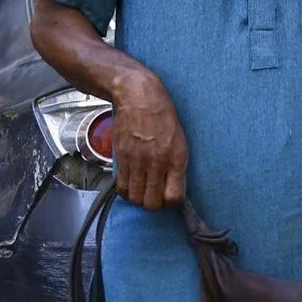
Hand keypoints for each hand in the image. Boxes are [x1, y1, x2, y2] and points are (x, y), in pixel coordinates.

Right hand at [112, 69, 188, 209]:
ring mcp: (137, 161)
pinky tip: (131, 184)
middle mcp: (156, 162)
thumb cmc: (162, 117)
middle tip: (155, 196)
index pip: (174, 197)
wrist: (138, 97)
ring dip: (139, 199)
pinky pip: (121, 187)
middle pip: (152, 203)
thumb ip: (177, 166)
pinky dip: (126, 191)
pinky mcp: (121, 158)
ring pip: (136, 198)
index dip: (172, 203)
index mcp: (176, 157)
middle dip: (154, 204)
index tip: (171, 199)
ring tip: (143, 190)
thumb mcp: (180, 141)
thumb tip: (175, 189)